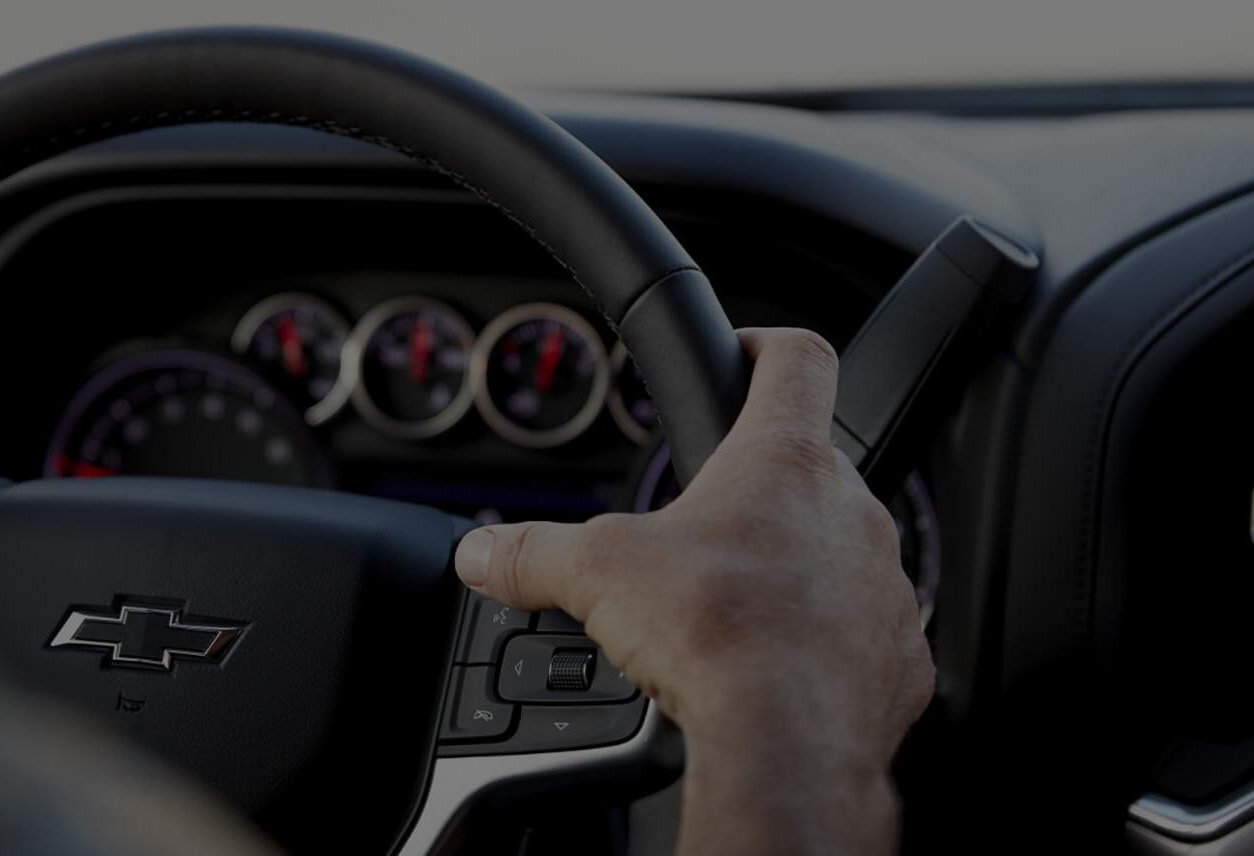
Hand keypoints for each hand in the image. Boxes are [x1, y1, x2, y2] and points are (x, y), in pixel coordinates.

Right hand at [452, 328, 932, 854]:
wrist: (791, 742)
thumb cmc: (718, 636)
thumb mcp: (595, 575)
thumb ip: (532, 554)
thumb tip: (483, 552)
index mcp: (781, 461)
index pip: (797, 360)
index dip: (767, 346)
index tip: (746, 355)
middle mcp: (850, 511)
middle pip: (810, 471)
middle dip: (756, 496)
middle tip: (702, 533)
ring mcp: (883, 585)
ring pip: (839, 556)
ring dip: (793, 571)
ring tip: (733, 612)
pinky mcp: (899, 657)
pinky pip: (863, 635)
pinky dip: (823, 646)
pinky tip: (774, 671)